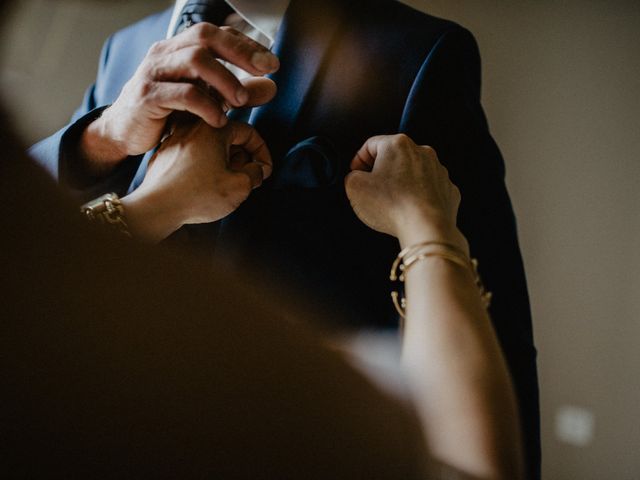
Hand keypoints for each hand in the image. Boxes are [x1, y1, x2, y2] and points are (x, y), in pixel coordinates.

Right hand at [81, 23, 278, 169]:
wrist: (123, 133)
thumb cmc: (165, 113)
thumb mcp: (206, 100)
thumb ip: (237, 93)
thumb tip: (272, 88)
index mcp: (179, 48)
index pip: (217, 33)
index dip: (246, 45)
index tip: (271, 63)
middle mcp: (165, 53)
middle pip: (206, 37)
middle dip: (240, 53)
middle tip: (264, 72)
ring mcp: (154, 72)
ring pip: (195, 60)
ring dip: (225, 80)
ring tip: (241, 101)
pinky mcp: (147, 96)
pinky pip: (182, 94)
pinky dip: (206, 106)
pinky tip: (219, 120)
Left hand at [122, 119, 270, 242]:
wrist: (156, 207)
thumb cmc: (197, 195)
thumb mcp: (240, 186)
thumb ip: (256, 173)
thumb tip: (257, 169)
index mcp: (213, 129)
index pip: (249, 132)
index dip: (262, 152)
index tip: (263, 171)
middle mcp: (192, 127)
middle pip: (228, 137)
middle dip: (243, 158)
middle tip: (246, 178)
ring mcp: (176, 140)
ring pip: (210, 146)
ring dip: (224, 162)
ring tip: (226, 183)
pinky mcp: (165, 154)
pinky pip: (193, 155)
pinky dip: (205, 165)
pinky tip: (205, 185)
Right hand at [345, 134, 467, 251]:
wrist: (426, 228)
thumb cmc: (392, 206)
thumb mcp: (354, 187)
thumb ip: (351, 176)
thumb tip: (357, 178)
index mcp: (397, 145)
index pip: (371, 144)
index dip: (358, 160)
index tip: (355, 173)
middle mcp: (422, 152)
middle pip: (394, 157)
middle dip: (381, 171)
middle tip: (372, 189)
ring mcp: (438, 170)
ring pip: (412, 172)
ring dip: (401, 183)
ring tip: (391, 202)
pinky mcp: (448, 189)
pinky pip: (428, 189)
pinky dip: (418, 196)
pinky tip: (408, 209)